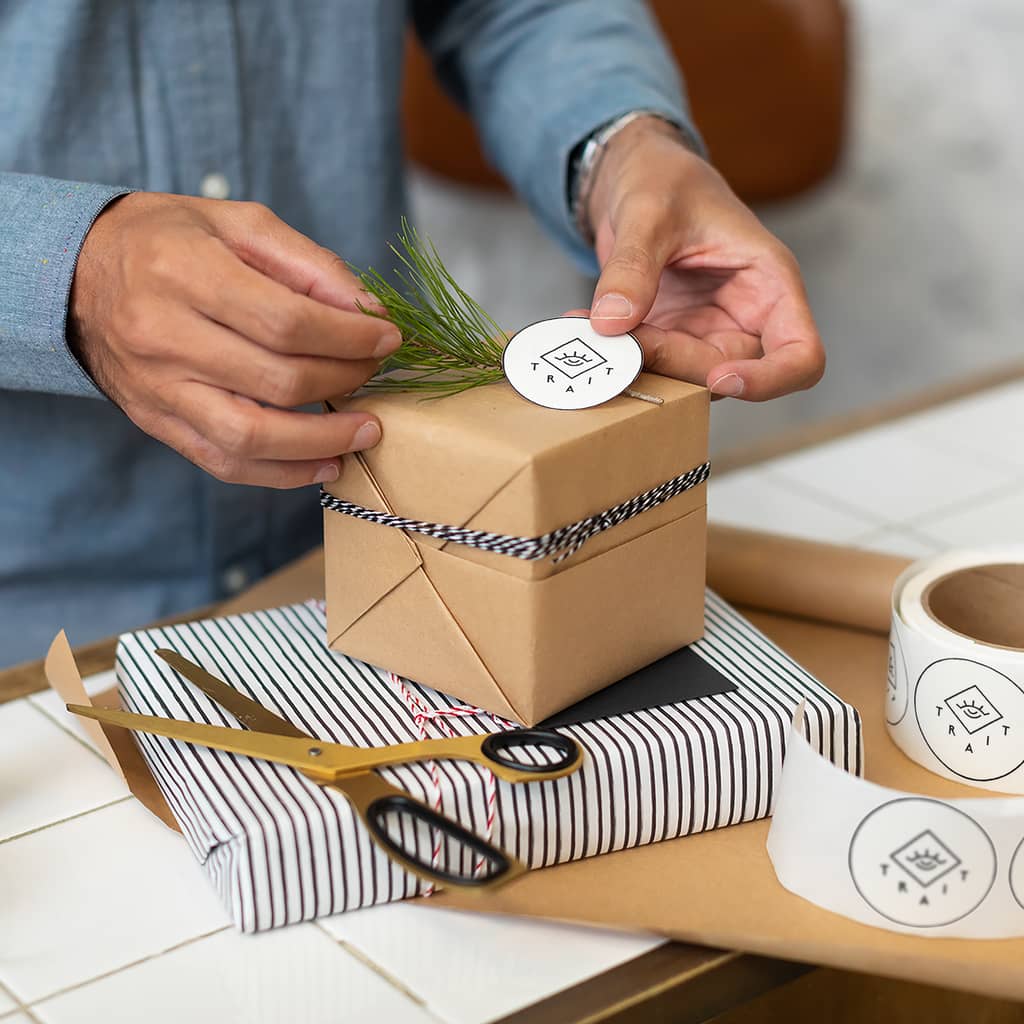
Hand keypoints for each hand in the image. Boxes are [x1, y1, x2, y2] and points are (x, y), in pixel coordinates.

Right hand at [69, 192, 397, 486]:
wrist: (76, 274)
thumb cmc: (169, 240)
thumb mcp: (237, 222)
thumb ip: (307, 263)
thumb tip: (368, 311)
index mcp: (184, 272)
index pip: (287, 321)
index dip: (350, 336)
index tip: (387, 337)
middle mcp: (163, 335)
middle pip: (278, 379)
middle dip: (345, 380)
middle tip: (375, 373)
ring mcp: (157, 388)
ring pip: (251, 435)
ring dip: (322, 441)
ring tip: (366, 431)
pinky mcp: (156, 422)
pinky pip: (224, 462)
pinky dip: (282, 473)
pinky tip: (325, 463)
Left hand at [585, 118, 823, 400]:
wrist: (635, 178)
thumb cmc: (665, 179)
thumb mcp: (649, 210)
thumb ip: (633, 265)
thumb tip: (612, 322)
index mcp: (769, 284)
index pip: (801, 356)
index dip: (770, 380)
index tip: (721, 379)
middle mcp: (744, 318)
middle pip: (726, 373)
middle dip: (673, 362)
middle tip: (620, 336)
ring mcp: (703, 334)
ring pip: (680, 378)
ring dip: (636, 362)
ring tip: (589, 326)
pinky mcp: (667, 339)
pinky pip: (647, 364)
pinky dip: (615, 354)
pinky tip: (581, 326)